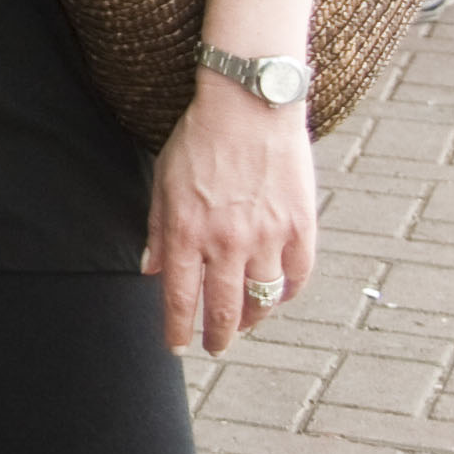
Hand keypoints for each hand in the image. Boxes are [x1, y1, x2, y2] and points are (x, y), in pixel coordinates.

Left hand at [146, 75, 316, 353]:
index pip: (181, 298)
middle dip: (217, 335)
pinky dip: (287, 293)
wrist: (249, 106)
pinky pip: (297, 277)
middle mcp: (227, 241)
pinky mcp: (301, 227)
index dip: (178, 328)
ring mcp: (268, 236)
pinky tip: (277, 296)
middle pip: (224, 308)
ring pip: (263, 299)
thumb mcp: (164, 183)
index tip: (178, 346)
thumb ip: (160, 231)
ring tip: (245, 325)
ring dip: (252, 319)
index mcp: (188, 231)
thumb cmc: (199, 140)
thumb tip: (152, 272)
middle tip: (215, 347)